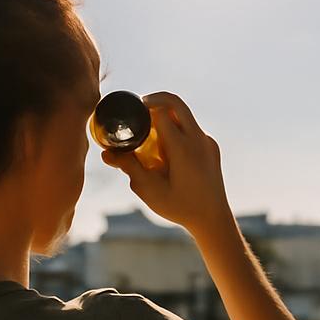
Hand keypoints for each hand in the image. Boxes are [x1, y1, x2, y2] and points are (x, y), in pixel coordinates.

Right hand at [101, 90, 231, 234]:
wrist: (213, 219)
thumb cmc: (180, 207)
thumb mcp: (149, 189)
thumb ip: (128, 167)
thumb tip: (106, 153)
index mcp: (184, 148)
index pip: (162, 112)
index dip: (144, 109)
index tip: (131, 114)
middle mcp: (199, 140)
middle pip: (176, 103)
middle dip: (155, 100)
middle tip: (139, 109)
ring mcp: (207, 142)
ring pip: (185, 116)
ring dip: (167, 117)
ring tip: (150, 137)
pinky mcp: (211, 147)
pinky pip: (192, 130)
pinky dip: (177, 131)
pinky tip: (166, 152)